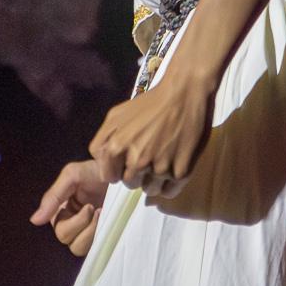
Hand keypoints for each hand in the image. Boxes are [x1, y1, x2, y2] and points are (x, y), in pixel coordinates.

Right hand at [30, 158, 106, 255]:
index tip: (89, 206)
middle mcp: (71, 223)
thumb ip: (53, 197)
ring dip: (92, 232)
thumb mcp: (72, 175)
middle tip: (96, 208)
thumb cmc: (95, 171)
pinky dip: (101, 237)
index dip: (73, 223)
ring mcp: (87, 231)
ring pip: (79, 248)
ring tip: (103, 214)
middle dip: (83, 225)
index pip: (59, 230)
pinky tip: (108, 220)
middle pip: (67, 240)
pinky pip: (95, 248)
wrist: (121, 170)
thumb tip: (34, 221)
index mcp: (61, 211)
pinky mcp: (101, 235)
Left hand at [89, 74, 213, 197]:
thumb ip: (102, 139)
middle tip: (148, 157)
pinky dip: (169, 186)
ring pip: (149, 190)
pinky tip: (173, 169)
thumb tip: (101, 161)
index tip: (126, 161)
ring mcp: (159, 168)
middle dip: (135, 173)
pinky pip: (169, 192)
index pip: (109, 176)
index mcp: (117, 147)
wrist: (184, 93)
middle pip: (130, 183)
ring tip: (162, 162)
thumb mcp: (116, 114)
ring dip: (153, 181)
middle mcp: (136, 161)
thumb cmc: (150, 102)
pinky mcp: (180, 173)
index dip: (117, 169)